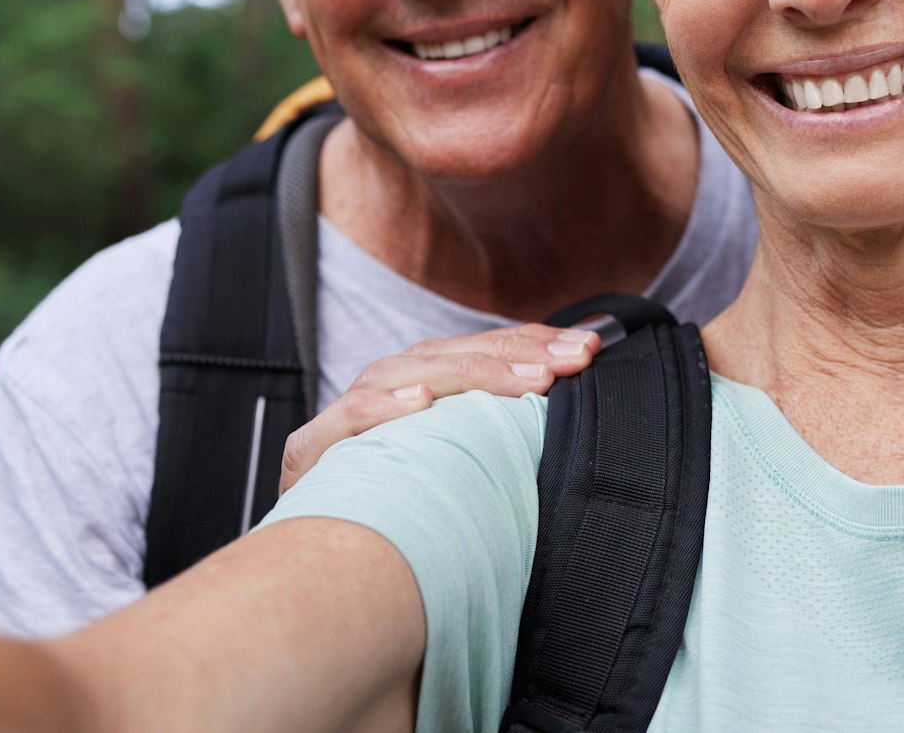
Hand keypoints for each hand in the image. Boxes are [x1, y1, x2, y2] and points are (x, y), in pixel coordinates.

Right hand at [279, 324, 601, 492]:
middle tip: (570, 361)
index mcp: (425, 382)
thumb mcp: (461, 464)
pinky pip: (346, 420)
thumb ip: (501, 432)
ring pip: (407, 373)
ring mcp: (349, 416)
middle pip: (455, 354)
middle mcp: (388, 386)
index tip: (591, 349)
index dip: (537, 343)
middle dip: (519, 353)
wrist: (323, 561)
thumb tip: (573, 406)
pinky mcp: (312, 451)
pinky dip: (379, 408)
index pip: (486, 349)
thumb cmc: (402, 509)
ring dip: (468, 374)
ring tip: (525, 380)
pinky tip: (418, 405)